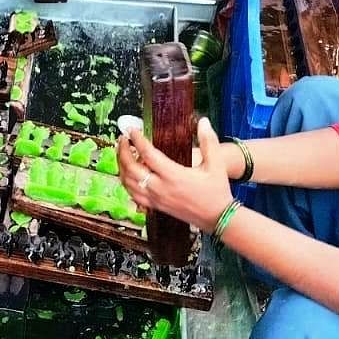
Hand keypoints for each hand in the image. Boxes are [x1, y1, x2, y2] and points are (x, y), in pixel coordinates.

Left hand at [117, 117, 232, 232]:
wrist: (217, 217)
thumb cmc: (217, 191)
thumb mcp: (217, 164)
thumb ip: (209, 141)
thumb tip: (203, 121)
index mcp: (174, 176)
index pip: (148, 154)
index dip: (137, 140)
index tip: (132, 130)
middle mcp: (161, 188)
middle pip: (131, 168)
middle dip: (123, 151)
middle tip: (123, 138)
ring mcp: (156, 199)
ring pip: (128, 183)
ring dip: (121, 166)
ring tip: (122, 153)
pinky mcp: (155, 206)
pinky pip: (133, 194)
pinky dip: (126, 182)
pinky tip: (128, 173)